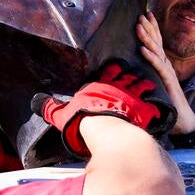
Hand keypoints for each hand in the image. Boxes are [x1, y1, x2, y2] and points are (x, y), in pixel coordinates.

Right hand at [31, 60, 161, 156]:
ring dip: (144, 86)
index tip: (116, 66)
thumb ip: (50, 107)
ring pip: (140, 87)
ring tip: (149, 86)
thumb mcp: (61, 114)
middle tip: (136, 74)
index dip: (112, 69)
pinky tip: (158, 108)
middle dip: (131, 76)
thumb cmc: (80, 120)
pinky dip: (154, 107)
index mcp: (99, 86)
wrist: (102, 128)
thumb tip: (37, 101)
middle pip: (126, 77)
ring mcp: (130, 98)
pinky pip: (151, 107)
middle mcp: (116, 88)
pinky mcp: (141, 110)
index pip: (107, 72)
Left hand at [137, 12, 194, 133]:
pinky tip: (143, 49)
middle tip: (141, 14)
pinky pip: (159, 67)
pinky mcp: (169, 83)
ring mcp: (168, 74)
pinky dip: (151, 57)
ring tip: (139, 26)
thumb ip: (149, 79)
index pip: (157, 45)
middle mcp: (166, 67)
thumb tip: (134, 75)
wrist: (185, 122)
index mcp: (163, 67)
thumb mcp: (156, 89)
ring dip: (147, 38)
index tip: (144, 17)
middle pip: (157, 43)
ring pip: (157, 52)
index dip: (151, 30)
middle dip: (149, 28)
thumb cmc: (170, 106)